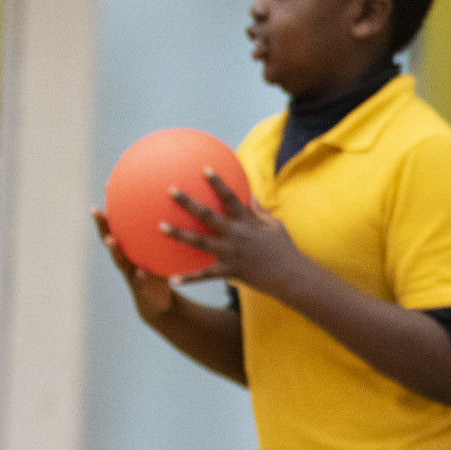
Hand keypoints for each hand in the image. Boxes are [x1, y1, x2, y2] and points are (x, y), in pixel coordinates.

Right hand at [92, 209, 178, 322]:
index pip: (113, 232)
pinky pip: (142, 279)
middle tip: (97, 212)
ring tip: (111, 240)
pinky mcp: (143, 287)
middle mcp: (124, 262)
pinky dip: (142, 275)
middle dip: (102, 227)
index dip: (103, 219)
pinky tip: (142, 271)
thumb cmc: (157, 273)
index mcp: (126, 253)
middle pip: (109, 242)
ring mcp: (131, 274)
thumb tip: (169, 213)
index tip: (95, 204)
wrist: (157, 303)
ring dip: (114, 250)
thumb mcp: (158, 256)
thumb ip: (160, 241)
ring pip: (119, 261)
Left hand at [163, 170, 312, 298]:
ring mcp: (230, 253)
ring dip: (178, 234)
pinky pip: (204, 276)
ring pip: (198, 242)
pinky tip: (171, 280)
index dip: (217, 182)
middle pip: (207, 215)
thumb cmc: (284, 249)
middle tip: (170, 190)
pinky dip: (188, 279)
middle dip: (187, 202)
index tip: (204, 169)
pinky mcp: (228, 271)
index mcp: (247, 222)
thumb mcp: (275, 226)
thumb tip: (250, 196)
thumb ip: (260, 211)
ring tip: (160, 227)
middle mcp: (235, 234)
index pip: (230, 197)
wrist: (290, 276)